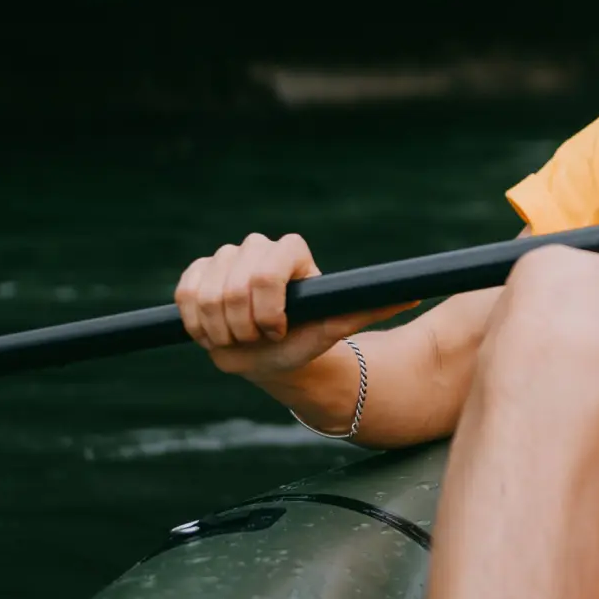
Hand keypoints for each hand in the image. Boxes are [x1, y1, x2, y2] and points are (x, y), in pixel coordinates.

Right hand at [174, 233, 415, 381]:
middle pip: (235, 283)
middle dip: (244, 324)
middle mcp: (256, 247)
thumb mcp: (338, 326)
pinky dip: (196, 322)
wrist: (273, 351)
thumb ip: (370, 306)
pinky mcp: (197, 273)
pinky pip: (185, 294)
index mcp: (290, 252)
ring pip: (207, 292)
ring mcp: (224, 259)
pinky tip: (214, 332)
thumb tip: (413, 292)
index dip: (268, 307)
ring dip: (221, 328)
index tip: (277, 331)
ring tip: (240, 339)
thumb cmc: (309, 337)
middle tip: (259, 339)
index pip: (269, 268)